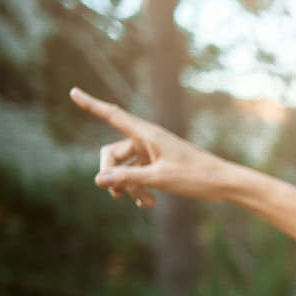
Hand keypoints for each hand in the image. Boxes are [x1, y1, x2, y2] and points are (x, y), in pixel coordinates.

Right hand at [69, 87, 229, 206]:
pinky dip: (140, 187)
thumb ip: (127, 178)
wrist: (223, 183)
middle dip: (113, 174)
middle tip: (116, 196)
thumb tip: (98, 179)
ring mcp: (153, 151)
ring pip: (126, 167)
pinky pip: (139, 173)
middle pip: (113, 152)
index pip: (112, 116)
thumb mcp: (158, 179)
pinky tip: (148, 203)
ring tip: (144, 204)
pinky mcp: (160, 162)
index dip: (91, 105)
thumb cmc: (195, 176)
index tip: (73, 92)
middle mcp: (147, 139)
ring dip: (130, 186)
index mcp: (147, 134)